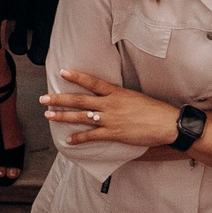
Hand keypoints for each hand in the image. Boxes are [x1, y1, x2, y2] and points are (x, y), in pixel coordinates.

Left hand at [42, 67, 190, 147]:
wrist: (166, 123)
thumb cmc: (154, 110)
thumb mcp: (135, 97)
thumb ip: (119, 97)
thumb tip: (108, 97)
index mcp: (117, 92)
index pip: (92, 82)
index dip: (76, 77)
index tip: (63, 72)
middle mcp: (110, 104)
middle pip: (80, 99)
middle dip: (60, 99)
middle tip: (44, 98)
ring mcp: (111, 119)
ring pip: (82, 116)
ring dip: (63, 116)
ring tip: (48, 115)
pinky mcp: (114, 133)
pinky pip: (92, 136)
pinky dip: (79, 138)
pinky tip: (68, 140)